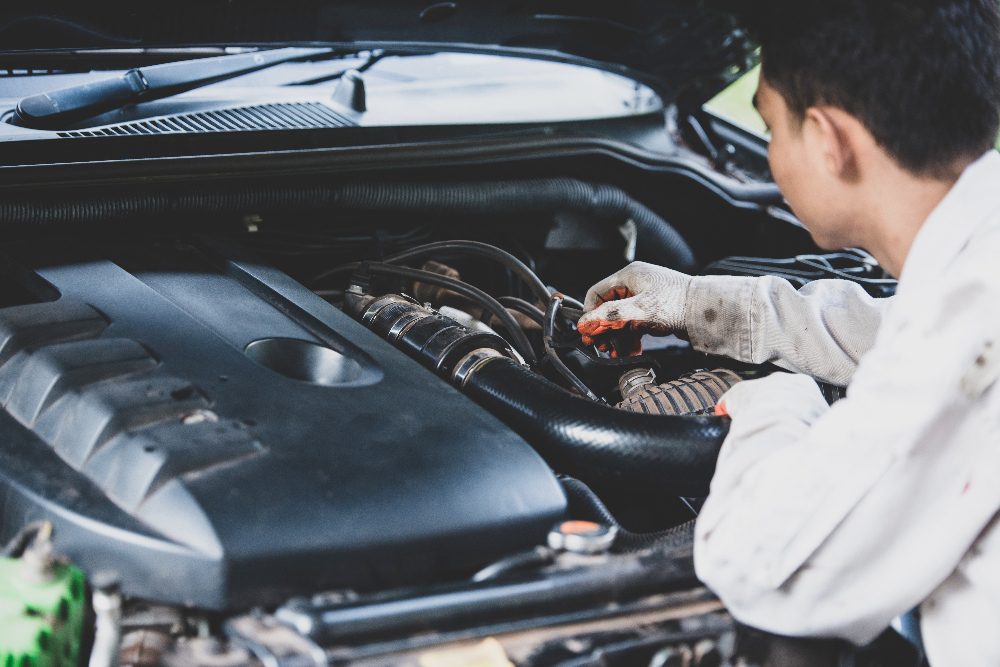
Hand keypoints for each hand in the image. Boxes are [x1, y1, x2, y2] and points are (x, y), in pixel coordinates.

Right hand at [577, 261, 692, 355]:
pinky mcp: (653, 310)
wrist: (707, 312)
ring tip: (617, 351)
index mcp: (629, 275)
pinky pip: (634, 324)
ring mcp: (645, 297)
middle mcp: (635, 284)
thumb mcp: (641, 310)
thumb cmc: (678, 303)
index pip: (597, 293)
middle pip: (608, 307)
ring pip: (621, 318)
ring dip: (617, 336)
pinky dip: (631, 337)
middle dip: (604, 328)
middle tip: (602, 345)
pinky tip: (631, 349)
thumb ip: (611, 316)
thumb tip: (586, 322)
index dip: (591, 313)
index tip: (590, 332)